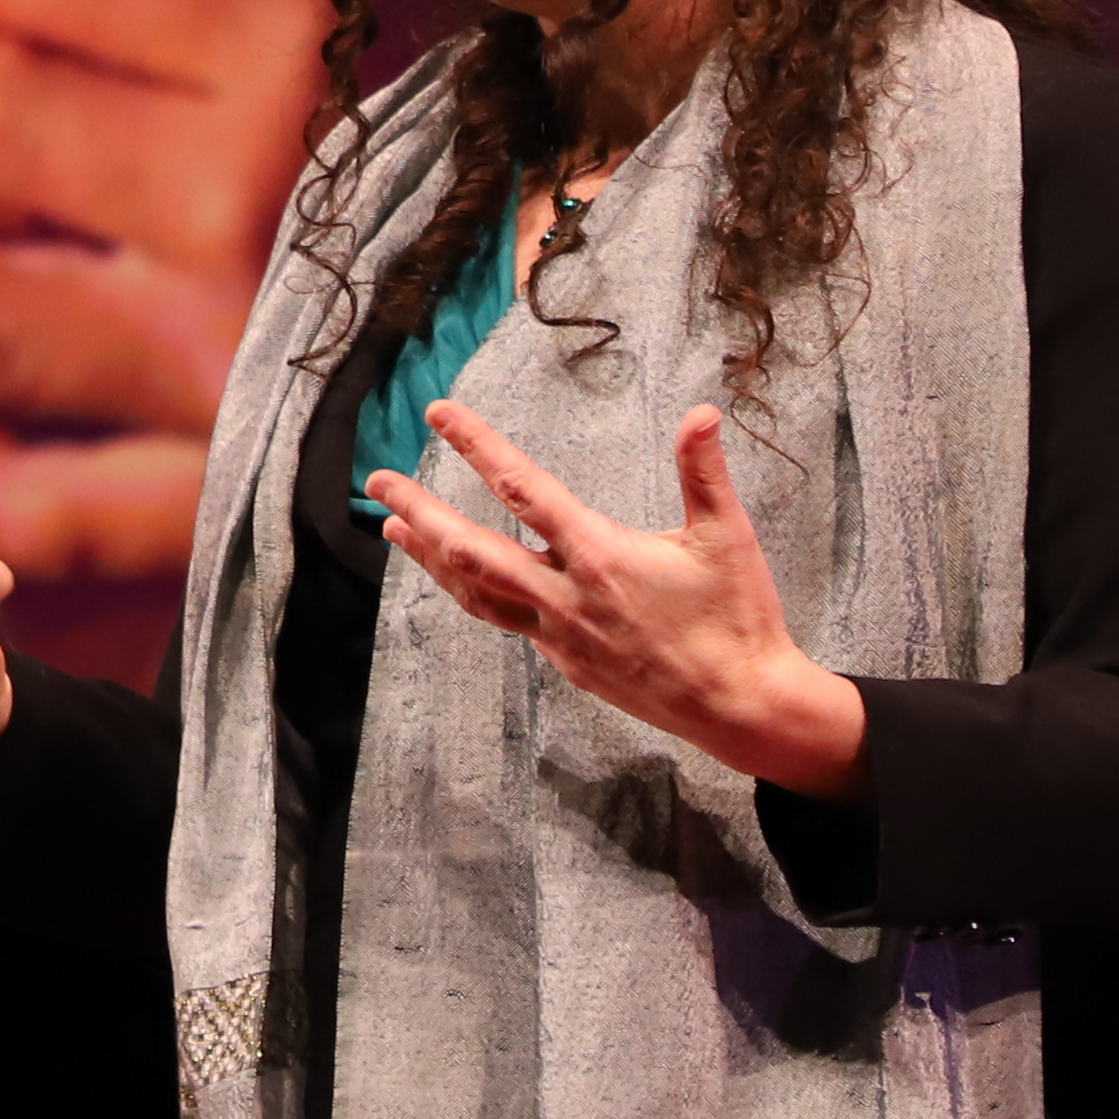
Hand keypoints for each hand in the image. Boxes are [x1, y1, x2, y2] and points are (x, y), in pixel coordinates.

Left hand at [365, 399, 868, 796]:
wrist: (741, 706)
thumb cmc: (738, 618)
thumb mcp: (727, 538)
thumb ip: (704, 473)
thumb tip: (702, 412)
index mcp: (599, 556)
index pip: (523, 488)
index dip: (477, 446)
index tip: (439, 415)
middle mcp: (567, 597)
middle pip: (472, 549)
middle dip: (420, 511)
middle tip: (377, 481)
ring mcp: (562, 636)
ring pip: (478, 593)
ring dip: (433, 558)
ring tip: (396, 530)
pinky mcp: (568, 664)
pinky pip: (508, 621)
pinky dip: (474, 593)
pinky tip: (464, 579)